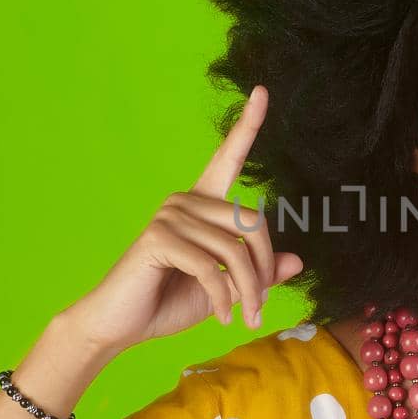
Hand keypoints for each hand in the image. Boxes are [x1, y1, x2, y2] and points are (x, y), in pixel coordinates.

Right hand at [59, 85, 304, 354]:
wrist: (119, 326)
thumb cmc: (169, 302)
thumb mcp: (227, 289)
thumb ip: (258, 273)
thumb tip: (298, 260)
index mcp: (202, 204)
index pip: (228, 158)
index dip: (247, 125)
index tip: (262, 91)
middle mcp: (185, 200)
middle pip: (252, 222)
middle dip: (264, 268)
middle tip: (260, 305)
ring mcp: (169, 215)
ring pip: (236, 250)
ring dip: (247, 291)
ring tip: (246, 316)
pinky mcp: (158, 237)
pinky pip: (210, 267)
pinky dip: (223, 298)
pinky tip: (222, 315)